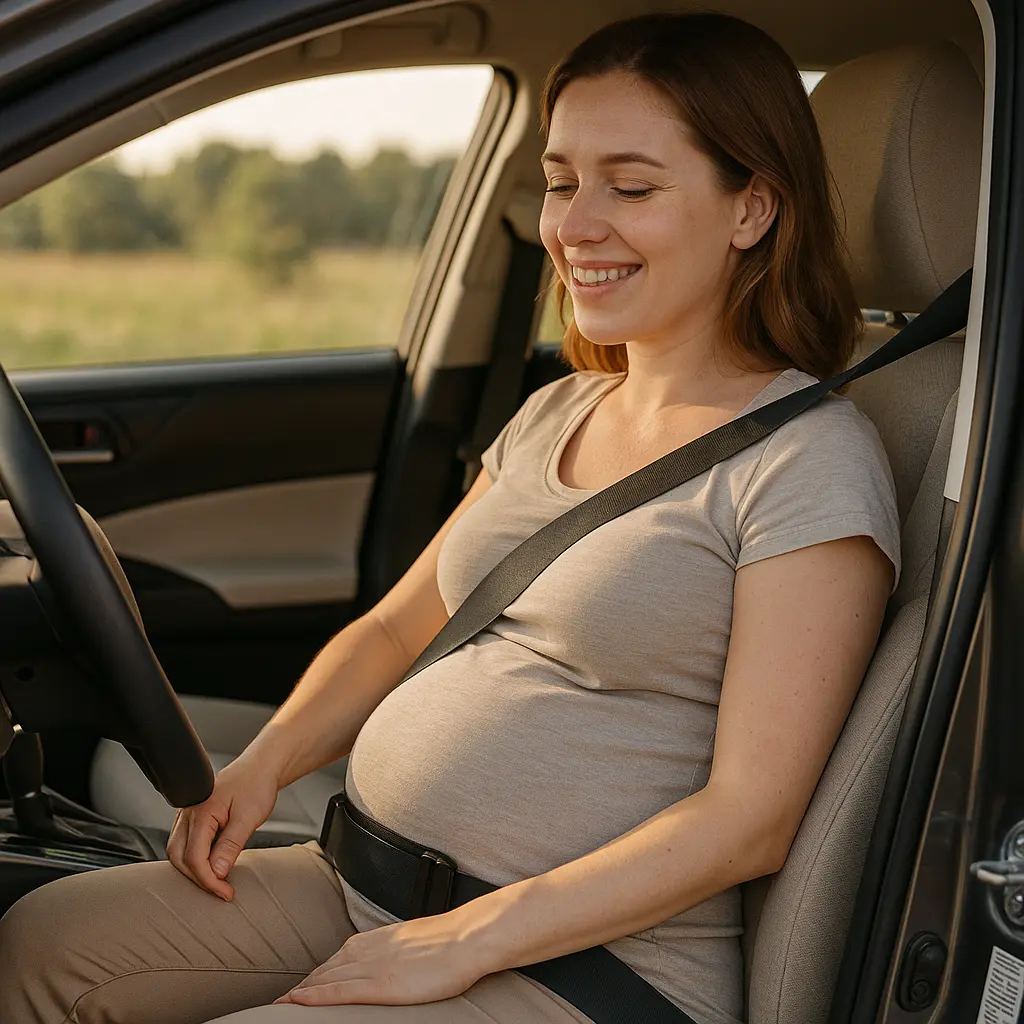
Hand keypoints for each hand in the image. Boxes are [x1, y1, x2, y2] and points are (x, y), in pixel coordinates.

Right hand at [166, 751, 280, 900]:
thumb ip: (230, 845)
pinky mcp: (193, 817)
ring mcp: (187, 814)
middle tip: (221, 890)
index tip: (225, 892)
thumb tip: (216, 873)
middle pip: (179, 858)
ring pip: (178, 851)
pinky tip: (212, 864)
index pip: (193, 857)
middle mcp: (188, 813)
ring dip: (194, 870)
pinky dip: (195, 858)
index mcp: (201, 812)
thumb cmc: (256, 785)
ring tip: (217, 880)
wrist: (260, 767)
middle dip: (198, 878)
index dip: (208, 880)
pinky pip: (185, 842)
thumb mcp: (248, 817)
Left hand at [274, 910, 494, 1006]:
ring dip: (300, 994)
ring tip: (279, 1007)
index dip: (313, 978)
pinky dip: (316, 997)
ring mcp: (373, 967)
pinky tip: (298, 1003)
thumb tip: (388, 965)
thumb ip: (393, 952)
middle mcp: (367, 950)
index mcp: (374, 940)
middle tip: (278, 1004)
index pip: (334, 961)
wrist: (466, 937)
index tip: (297, 990)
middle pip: (324, 970)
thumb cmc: (447, 942)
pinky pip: (341, 991)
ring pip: (325, 980)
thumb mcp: (412, 944)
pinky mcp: (382, 984)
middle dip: (300, 988)